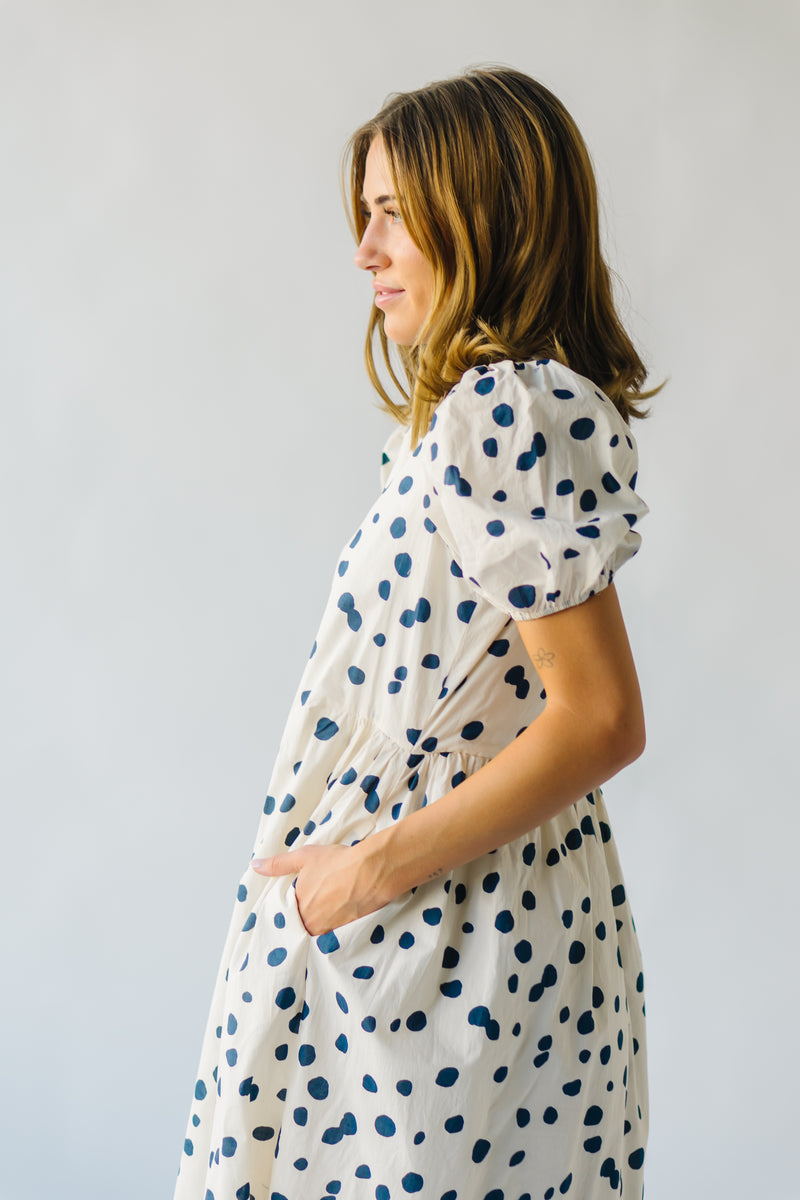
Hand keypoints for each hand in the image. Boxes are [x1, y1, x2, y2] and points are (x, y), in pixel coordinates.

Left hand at [251, 843, 381, 936]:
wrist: (372, 872)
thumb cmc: (339, 863)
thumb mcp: (304, 857)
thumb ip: (278, 864)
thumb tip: (255, 865)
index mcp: (297, 907)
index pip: (284, 915)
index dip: (288, 908)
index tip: (292, 903)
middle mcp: (310, 923)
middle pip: (300, 925)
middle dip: (303, 916)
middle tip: (312, 902)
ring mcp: (329, 929)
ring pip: (316, 930)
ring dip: (318, 921)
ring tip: (326, 904)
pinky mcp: (346, 931)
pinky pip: (334, 933)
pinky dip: (334, 923)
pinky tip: (339, 910)